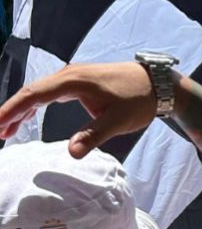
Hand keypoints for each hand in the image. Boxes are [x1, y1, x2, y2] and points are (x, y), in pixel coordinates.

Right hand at [0, 63, 157, 156]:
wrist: (158, 84)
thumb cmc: (139, 101)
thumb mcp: (117, 121)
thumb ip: (93, 136)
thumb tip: (70, 153)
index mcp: (73, 81)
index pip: (33, 96)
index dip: (11, 110)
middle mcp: (68, 75)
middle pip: (30, 92)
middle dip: (10, 111)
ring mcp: (73, 77)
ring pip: (38, 92)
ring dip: (20, 110)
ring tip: (4, 131)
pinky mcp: (78, 82)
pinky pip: (49, 93)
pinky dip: (35, 106)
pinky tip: (26, 119)